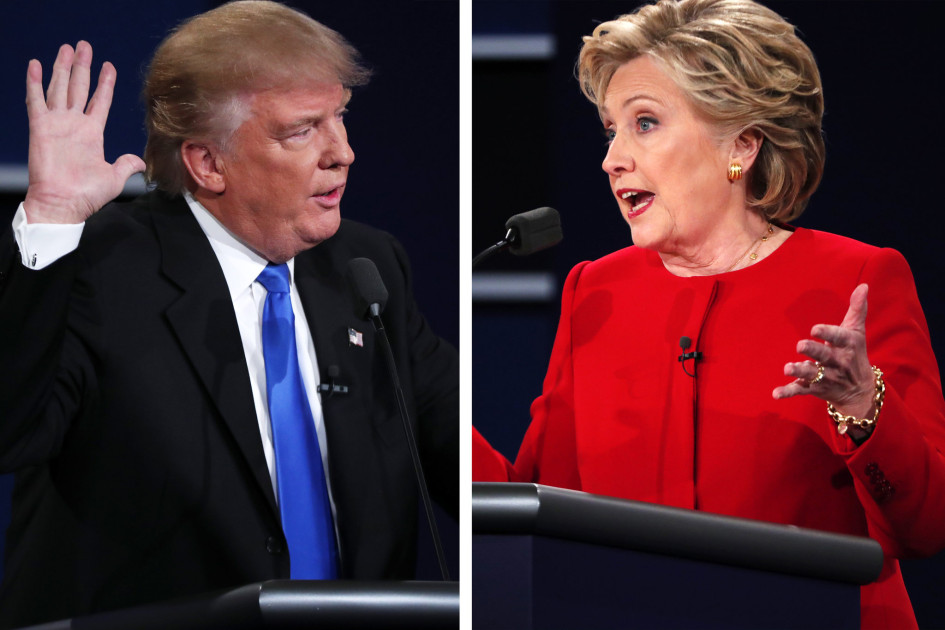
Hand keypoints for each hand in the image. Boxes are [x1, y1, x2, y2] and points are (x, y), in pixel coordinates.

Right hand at [23, 41, 144, 223]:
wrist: (63, 204)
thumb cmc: (86, 195)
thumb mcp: (114, 178)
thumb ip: (126, 165)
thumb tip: (141, 162)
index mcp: (93, 133)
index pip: (100, 101)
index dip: (105, 83)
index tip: (109, 66)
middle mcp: (74, 124)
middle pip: (79, 88)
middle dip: (83, 66)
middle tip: (85, 46)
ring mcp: (57, 124)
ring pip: (59, 88)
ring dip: (62, 67)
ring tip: (67, 48)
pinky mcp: (40, 127)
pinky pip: (36, 100)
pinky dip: (34, 82)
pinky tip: (35, 65)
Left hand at [772, 284, 876, 417]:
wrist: (861, 391)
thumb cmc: (854, 354)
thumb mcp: (857, 332)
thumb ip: (857, 309)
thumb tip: (863, 285)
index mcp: (846, 345)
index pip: (838, 337)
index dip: (827, 333)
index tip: (815, 329)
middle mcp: (836, 362)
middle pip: (824, 356)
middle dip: (813, 351)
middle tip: (800, 345)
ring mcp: (825, 377)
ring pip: (811, 374)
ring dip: (799, 372)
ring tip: (788, 368)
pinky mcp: (814, 388)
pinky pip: (800, 390)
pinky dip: (788, 392)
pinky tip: (775, 394)